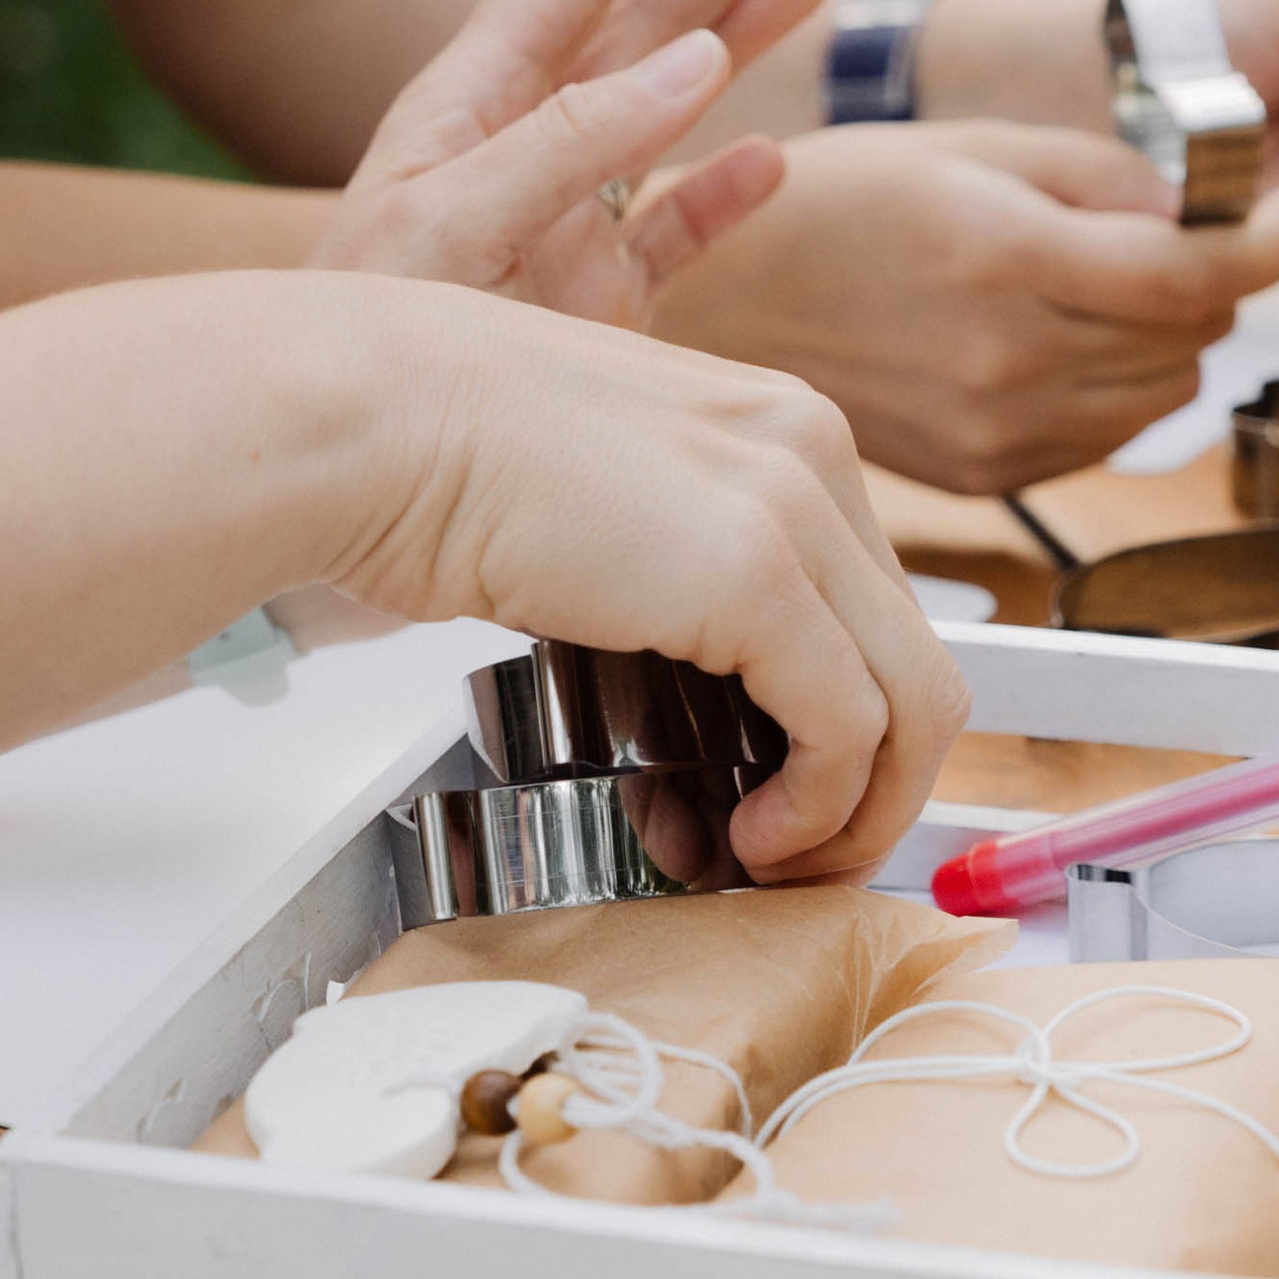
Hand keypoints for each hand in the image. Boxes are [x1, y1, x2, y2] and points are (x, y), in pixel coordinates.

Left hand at [309, 0, 831, 319]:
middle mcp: (524, 147)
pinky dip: (722, 198)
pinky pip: (668, 236)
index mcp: (475, 103)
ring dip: (742, 36)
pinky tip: (776, 161)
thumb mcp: (447, 230)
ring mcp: (561, 227)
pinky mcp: (587, 310)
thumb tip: (701, 59)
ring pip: (672, 107)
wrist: (319, 468)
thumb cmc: (354, 342)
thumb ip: (570, 147)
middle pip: (644, 13)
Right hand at [344, 283, 968, 879]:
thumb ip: (677, 574)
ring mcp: (794, 507)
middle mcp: (810, 451)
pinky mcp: (757, 573)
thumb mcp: (605, 506)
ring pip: (915, 704)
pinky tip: (750, 836)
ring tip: (772, 860)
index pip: (875, 605)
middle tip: (799, 853)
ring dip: (857, 813)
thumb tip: (706, 697)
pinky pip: (849, 728)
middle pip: (915, 658)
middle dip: (874, 785)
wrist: (363, 418)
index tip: (796, 795)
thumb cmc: (431, 458)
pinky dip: (819, 807)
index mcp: (780, 428)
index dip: (852, 723)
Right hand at [645, 122, 1278, 492]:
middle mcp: (1009, 360)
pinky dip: (1114, 386)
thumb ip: (1102, 178)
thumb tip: (1201, 210)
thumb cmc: (829, 207)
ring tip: (1092, 285)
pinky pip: (1107, 436)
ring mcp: (999, 431)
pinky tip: (1050, 340)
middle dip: (1209, 276)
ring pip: (1165, 395)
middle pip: (1193, 335)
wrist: (717, 309)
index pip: (1195, 275)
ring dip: (1166, 338)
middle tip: (1164, 229)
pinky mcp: (988, 477)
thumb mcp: (971, 147)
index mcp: (1006, 260)